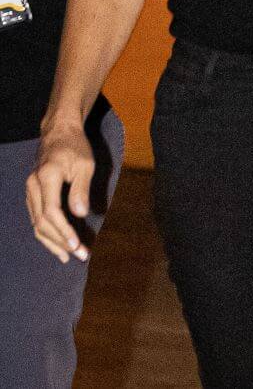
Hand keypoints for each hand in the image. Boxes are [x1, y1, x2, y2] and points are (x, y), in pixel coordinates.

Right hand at [26, 123, 94, 263]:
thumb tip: (80, 214)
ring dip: (52, 242)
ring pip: (36, 224)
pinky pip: (36, 218)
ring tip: (68, 256)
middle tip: (79, 255)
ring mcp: (30, 191)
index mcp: (47, 177)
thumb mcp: (85, 164)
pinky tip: (57, 244)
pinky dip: (46, 233)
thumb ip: (81, 189)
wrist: (58, 133)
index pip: (51, 212)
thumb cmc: (76, 147)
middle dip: (60, 242)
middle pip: (42, 223)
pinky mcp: (32, 195)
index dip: (63, 231)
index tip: (77, 245)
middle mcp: (33, 186)